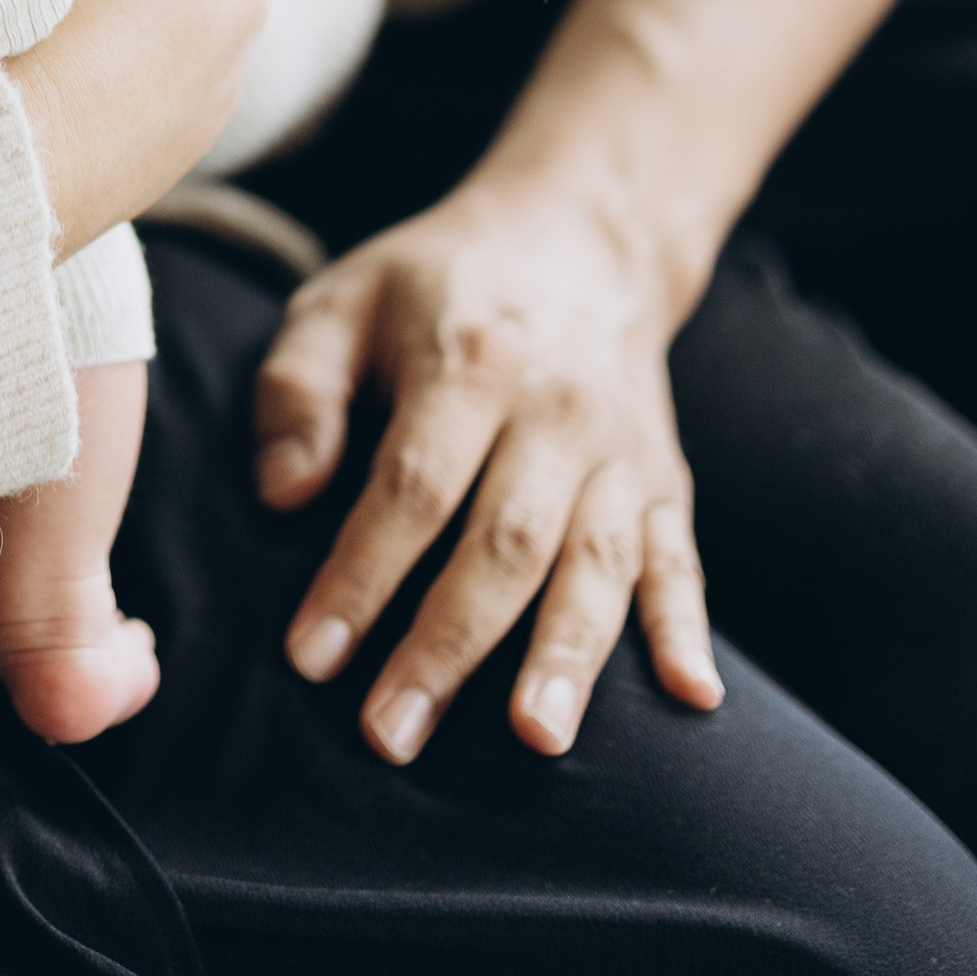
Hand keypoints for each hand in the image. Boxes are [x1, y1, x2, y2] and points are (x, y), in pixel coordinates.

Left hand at [255, 179, 722, 761]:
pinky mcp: (665, 479)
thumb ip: (296, 388)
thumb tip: (282, 494)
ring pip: (597, 562)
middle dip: (448, 646)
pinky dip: (688, 628)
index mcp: (467, 360)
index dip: (362, 575)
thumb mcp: (342, 298)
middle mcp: (555, 409)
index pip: (412, 486)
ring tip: (537, 739)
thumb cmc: (434, 284)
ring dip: (567, 655)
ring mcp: (619, 449)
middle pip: (504, 541)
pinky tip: (693, 697)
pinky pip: (683, 559)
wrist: (578, 236)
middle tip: (392, 735)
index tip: (314, 657)